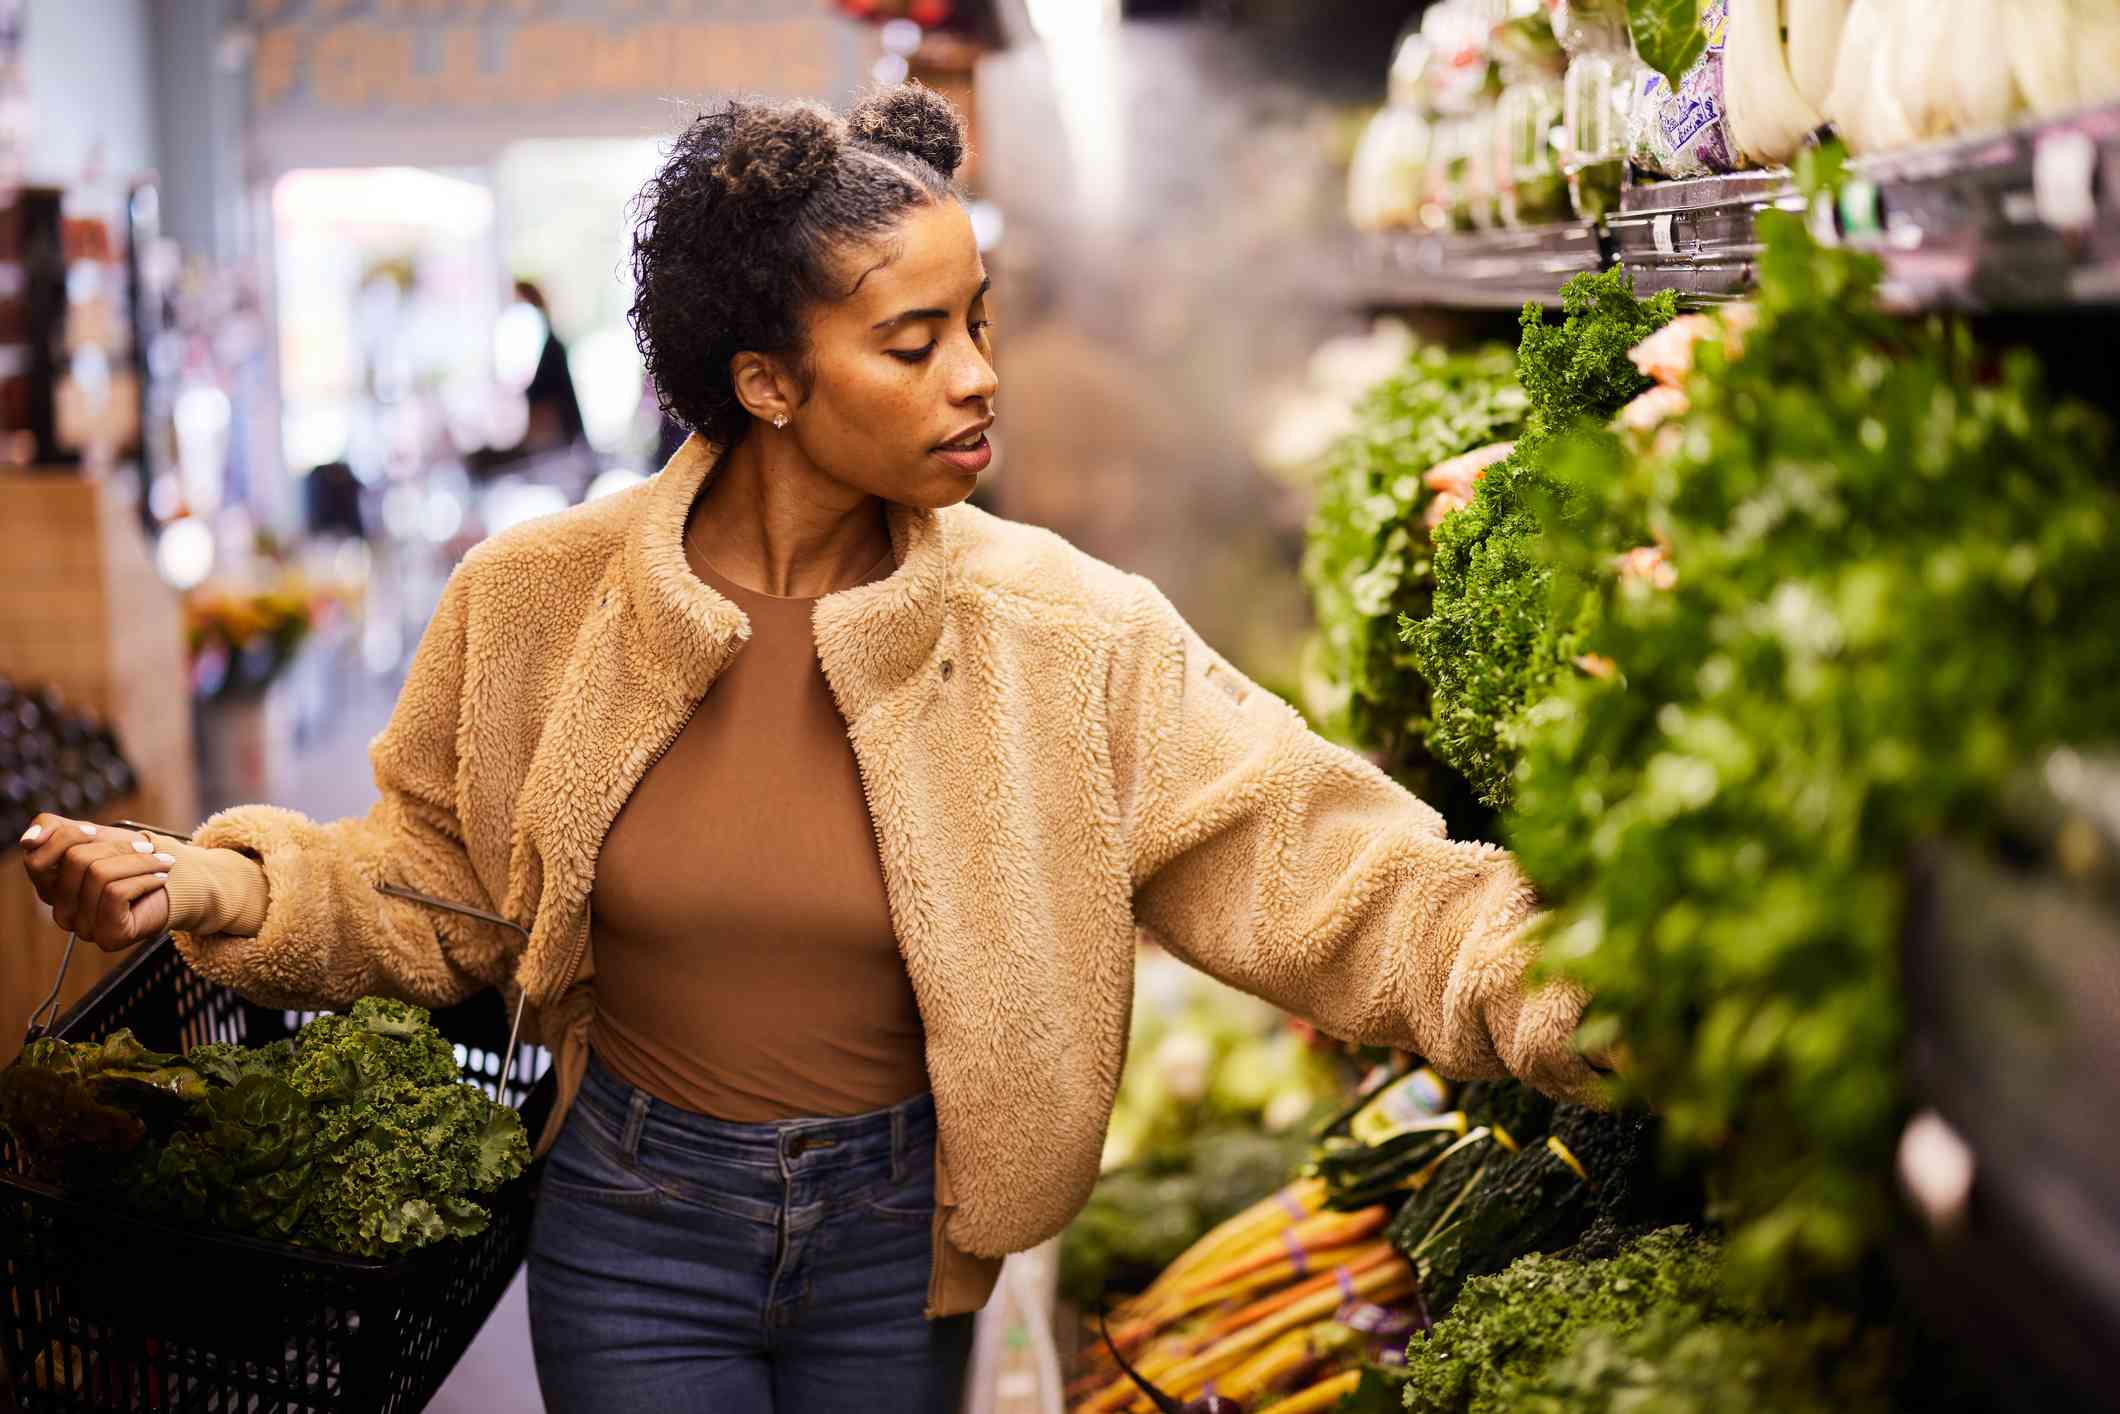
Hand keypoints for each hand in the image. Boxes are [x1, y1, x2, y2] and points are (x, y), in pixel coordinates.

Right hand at [17, 815, 173, 950]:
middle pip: (75, 861)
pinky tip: (159, 878)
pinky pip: (116, 894)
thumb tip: (28, 839)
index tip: (94, 830)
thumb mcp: (93, 836)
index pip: (36, 859)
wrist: (177, 884)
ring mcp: (83, 927)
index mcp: (51, 888)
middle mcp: (62, 911)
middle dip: (117, 847)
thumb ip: (55, 829)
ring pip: (99, 875)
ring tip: (161, 862)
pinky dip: (144, 879)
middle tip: (147, 848)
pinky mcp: (108, 936)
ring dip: (140, 862)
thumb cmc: (131, 859)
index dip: (65, 837)